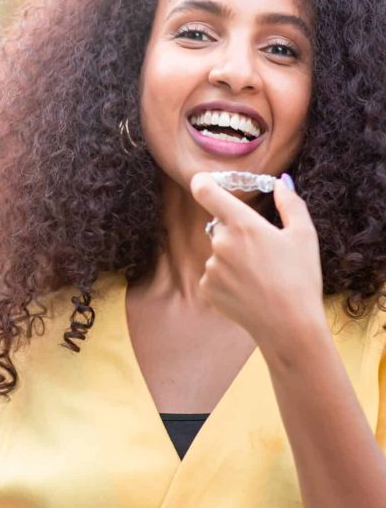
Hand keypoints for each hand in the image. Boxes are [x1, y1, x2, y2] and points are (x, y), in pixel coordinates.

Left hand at [190, 172, 324, 350]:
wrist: (290, 326)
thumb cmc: (300, 278)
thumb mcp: (304, 235)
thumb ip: (290, 204)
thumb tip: (280, 183)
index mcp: (242, 224)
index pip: (206, 192)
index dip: (202, 182)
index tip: (203, 180)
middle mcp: (220, 242)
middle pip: (220, 226)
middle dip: (236, 232)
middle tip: (262, 252)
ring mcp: (211, 266)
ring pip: (218, 252)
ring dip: (232, 258)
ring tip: (259, 277)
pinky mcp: (206, 288)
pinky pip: (214, 274)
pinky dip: (227, 279)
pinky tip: (248, 291)